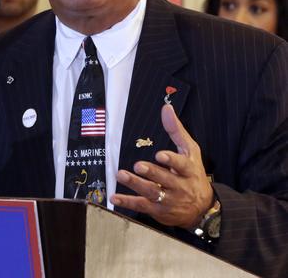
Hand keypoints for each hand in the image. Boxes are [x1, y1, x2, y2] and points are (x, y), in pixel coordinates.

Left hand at [110, 104, 212, 228]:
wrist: (202, 208)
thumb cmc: (193, 174)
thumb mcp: (190, 151)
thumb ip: (176, 130)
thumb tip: (166, 108)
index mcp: (189, 170)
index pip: (181, 165)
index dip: (171, 161)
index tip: (160, 155)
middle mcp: (180, 186)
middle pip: (165, 179)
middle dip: (152, 173)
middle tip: (138, 165)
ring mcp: (169, 200)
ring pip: (152, 192)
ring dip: (136, 184)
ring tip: (121, 175)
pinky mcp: (159, 211)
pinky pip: (142, 206)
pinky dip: (128, 202)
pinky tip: (115, 197)